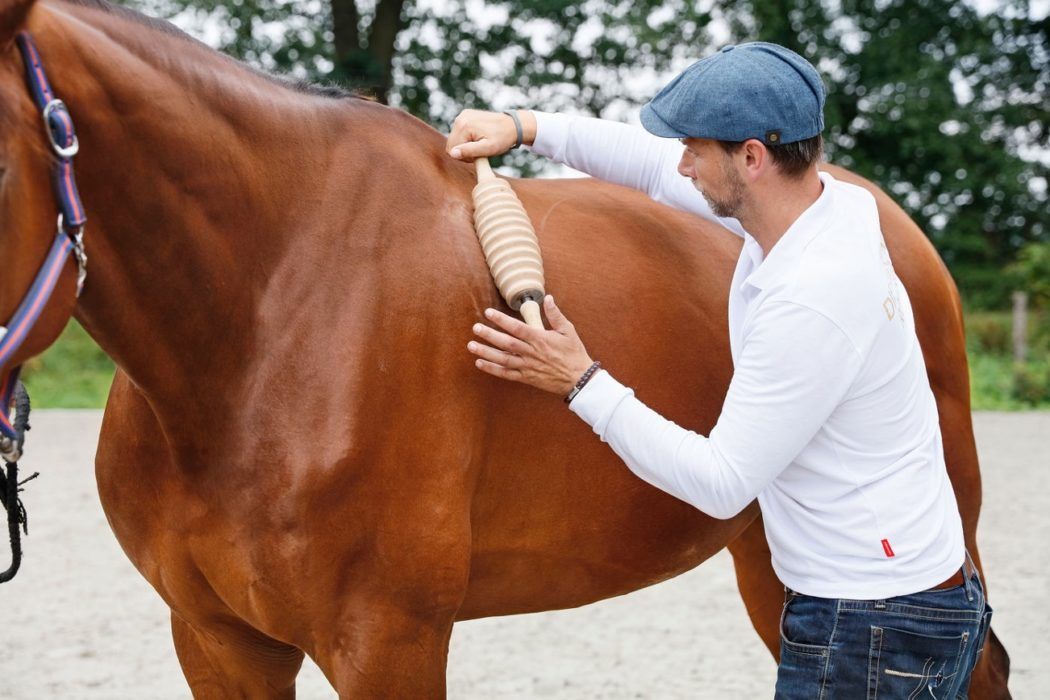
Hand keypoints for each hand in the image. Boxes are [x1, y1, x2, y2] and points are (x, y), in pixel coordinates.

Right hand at [446, 109, 536, 160]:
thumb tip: (452, 153)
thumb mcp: (487, 148)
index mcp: (464, 125)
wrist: (513, 125)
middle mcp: (460, 118)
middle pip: (451, 144)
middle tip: (479, 152)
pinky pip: (459, 132)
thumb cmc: (502, 138)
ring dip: (465, 145)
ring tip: (480, 144)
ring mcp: (463, 115)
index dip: (464, 157)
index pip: (451, 149)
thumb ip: (469, 151)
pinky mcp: (466, 115)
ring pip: (455, 139)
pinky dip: (467, 138)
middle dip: (464, 151)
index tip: (477, 155)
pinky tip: (478, 138)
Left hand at [467, 295, 594, 395]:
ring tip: (471, 345)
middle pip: (506, 343)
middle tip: (475, 328)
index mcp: (540, 339)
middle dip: (489, 335)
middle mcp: (531, 353)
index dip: (502, 320)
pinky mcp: (526, 378)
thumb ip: (555, 314)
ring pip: (503, 359)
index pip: (517, 328)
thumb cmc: (574, 353)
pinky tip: (480, 363)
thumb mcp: (568, 330)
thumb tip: (547, 298)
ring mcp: (528, 366)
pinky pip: (507, 374)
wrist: (579, 379)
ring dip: (486, 352)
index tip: (488, 312)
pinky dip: (493, 369)